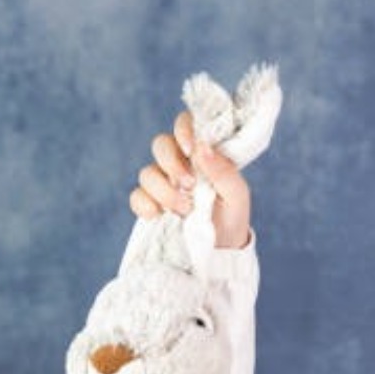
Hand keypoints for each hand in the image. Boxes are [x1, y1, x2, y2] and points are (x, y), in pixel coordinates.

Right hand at [129, 111, 251, 248]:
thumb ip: (223, 171)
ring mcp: (163, 183)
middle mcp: (179, 163)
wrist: (223, 248)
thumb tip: (202, 148)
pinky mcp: (151, 203)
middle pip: (160, 145)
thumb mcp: (237, 194)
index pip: (186, 125)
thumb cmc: (232, 214)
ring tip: (186, 209)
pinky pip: (137, 197)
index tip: (190, 148)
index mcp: (201, 153)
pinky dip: (145, 205)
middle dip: (171, 163)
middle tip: (189, 185)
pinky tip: (159, 215)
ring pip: (147, 173)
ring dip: (164, 191)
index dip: (183, 130)